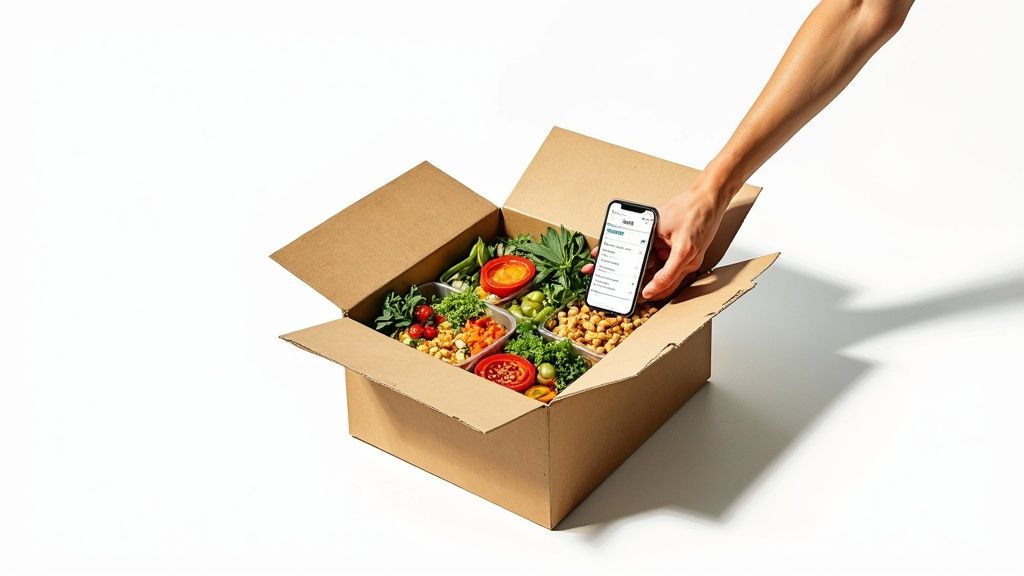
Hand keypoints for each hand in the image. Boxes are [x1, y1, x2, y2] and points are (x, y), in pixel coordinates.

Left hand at [581, 175, 733, 300]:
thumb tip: (630, 249)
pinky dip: (663, 265)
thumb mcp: (660, 220)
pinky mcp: (692, 254)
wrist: (710, 198)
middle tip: (636, 289)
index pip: (665, 280)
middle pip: (668, 283)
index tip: (642, 295)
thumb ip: (645, 237)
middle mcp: (691, 260)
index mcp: (683, 252)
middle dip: (651, 286)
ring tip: (639, 272)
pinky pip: (675, 266)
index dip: (652, 289)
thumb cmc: (691, 206)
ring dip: (656, 274)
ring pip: (671, 276)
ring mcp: (693, 259)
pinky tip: (652, 258)